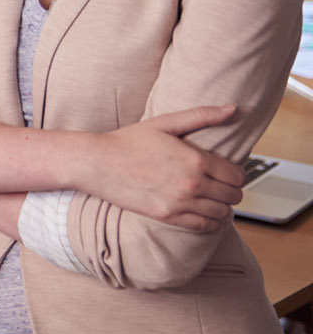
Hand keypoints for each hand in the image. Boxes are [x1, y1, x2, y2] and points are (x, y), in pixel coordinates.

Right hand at [81, 105, 244, 230]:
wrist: (96, 162)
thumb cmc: (128, 141)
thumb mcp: (165, 123)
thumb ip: (201, 115)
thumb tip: (233, 108)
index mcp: (195, 160)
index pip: (237, 175)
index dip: (236, 174)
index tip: (227, 172)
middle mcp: (192, 183)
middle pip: (233, 195)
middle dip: (230, 190)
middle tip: (219, 184)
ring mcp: (179, 202)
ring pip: (222, 212)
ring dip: (221, 205)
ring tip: (211, 197)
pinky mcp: (167, 216)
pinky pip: (205, 225)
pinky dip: (211, 221)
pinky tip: (203, 211)